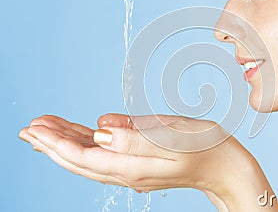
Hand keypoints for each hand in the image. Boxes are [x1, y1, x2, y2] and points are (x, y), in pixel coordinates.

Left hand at [19, 114, 277, 210]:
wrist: (226, 167)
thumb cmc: (206, 146)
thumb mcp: (175, 135)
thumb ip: (135, 134)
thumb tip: (99, 132)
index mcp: (133, 166)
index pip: (84, 156)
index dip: (56, 142)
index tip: (35, 127)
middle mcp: (128, 172)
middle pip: (80, 160)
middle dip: (52, 144)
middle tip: (29, 129)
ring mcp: (133, 170)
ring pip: (89, 159)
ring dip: (65, 144)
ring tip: (44, 130)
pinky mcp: (139, 163)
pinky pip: (104, 156)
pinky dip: (86, 145)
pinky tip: (80, 136)